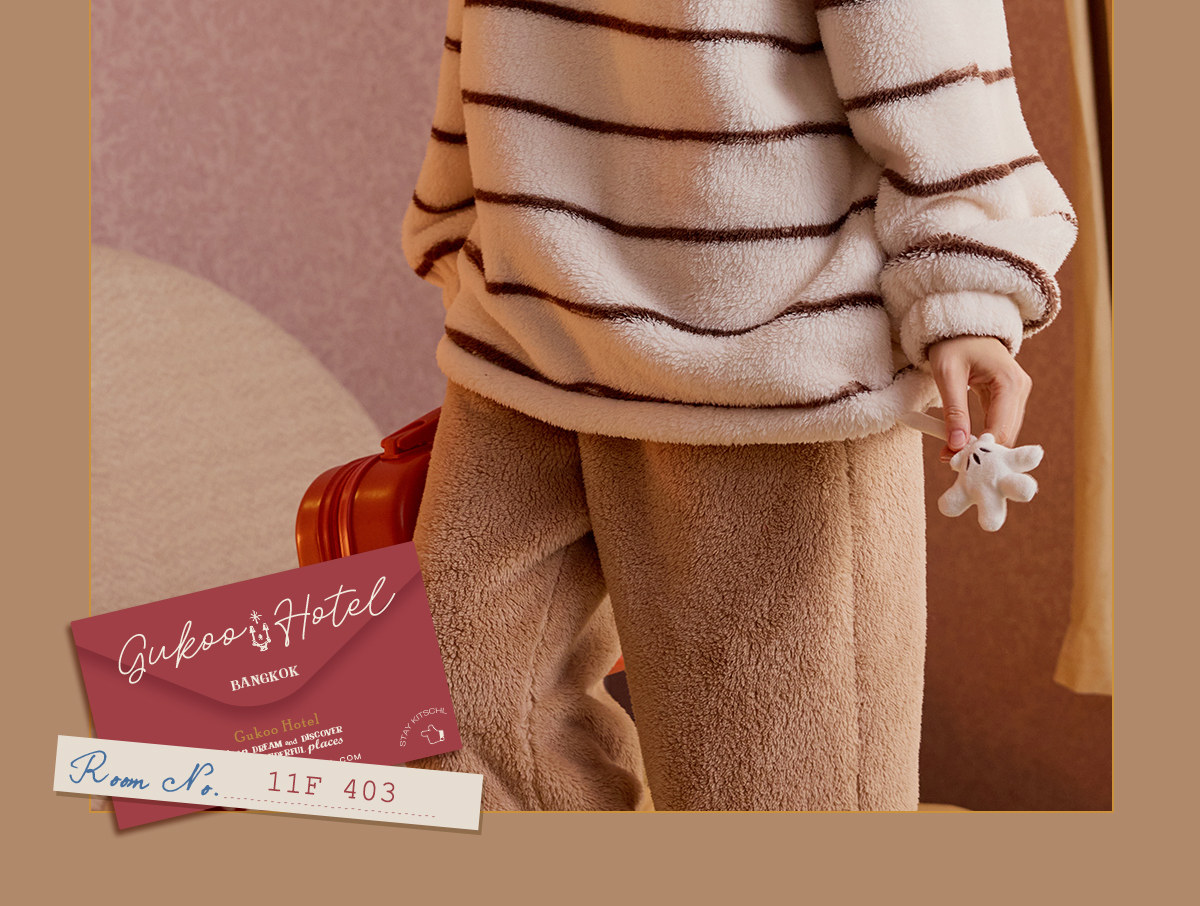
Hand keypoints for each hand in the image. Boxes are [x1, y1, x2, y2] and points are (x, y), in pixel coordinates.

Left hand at [925, 336, 1032, 463]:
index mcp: (1010, 383)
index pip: (1002, 430)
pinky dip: (981, 435)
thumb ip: (954, 411)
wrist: (960, 322)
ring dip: (980, 446)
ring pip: (1003, 432)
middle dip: (981, 451)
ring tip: (951, 454)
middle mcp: (1020, 389)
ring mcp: (1017, 393)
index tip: (956, 464)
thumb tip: (957, 446)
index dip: (981, 450)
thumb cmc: (953, 343)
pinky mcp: (1008, 397)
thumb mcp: (947, 374)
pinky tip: (960, 443)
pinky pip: (998, 423)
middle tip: (950, 463)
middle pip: (1007, 435)